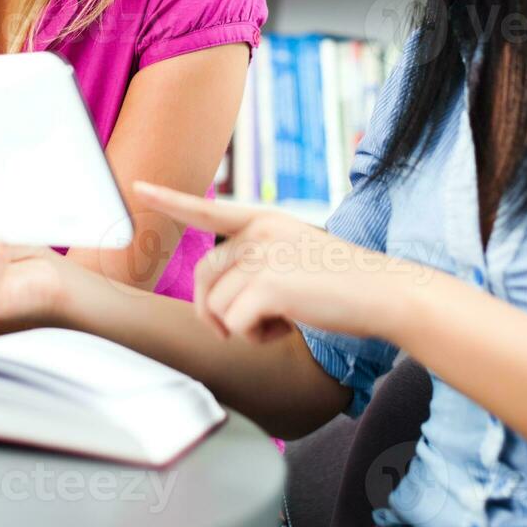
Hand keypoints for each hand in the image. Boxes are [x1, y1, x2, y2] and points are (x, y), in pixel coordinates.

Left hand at [132, 181, 417, 343]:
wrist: (387, 292)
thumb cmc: (348, 286)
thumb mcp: (299, 260)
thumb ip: (260, 265)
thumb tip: (221, 302)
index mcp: (268, 221)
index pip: (210, 210)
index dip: (170, 200)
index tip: (139, 187)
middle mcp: (260, 232)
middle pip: (206, 277)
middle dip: (215, 311)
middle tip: (247, 328)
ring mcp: (262, 255)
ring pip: (217, 306)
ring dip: (241, 328)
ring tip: (280, 323)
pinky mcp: (267, 284)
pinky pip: (232, 325)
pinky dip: (254, 338)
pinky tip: (286, 329)